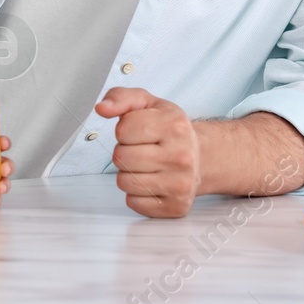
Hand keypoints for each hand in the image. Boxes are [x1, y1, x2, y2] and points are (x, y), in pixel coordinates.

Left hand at [94, 88, 200, 217]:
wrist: (201, 156)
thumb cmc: (170, 130)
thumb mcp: (147, 103)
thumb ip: (121, 98)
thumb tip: (102, 107)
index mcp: (175, 125)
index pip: (122, 130)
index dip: (124, 130)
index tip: (139, 131)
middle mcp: (182, 156)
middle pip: (121, 158)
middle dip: (125, 152)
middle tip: (143, 149)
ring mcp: (181, 184)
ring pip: (124, 182)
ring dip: (128, 173)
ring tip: (147, 165)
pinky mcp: (176, 206)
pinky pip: (133, 202)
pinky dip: (137, 194)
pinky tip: (153, 182)